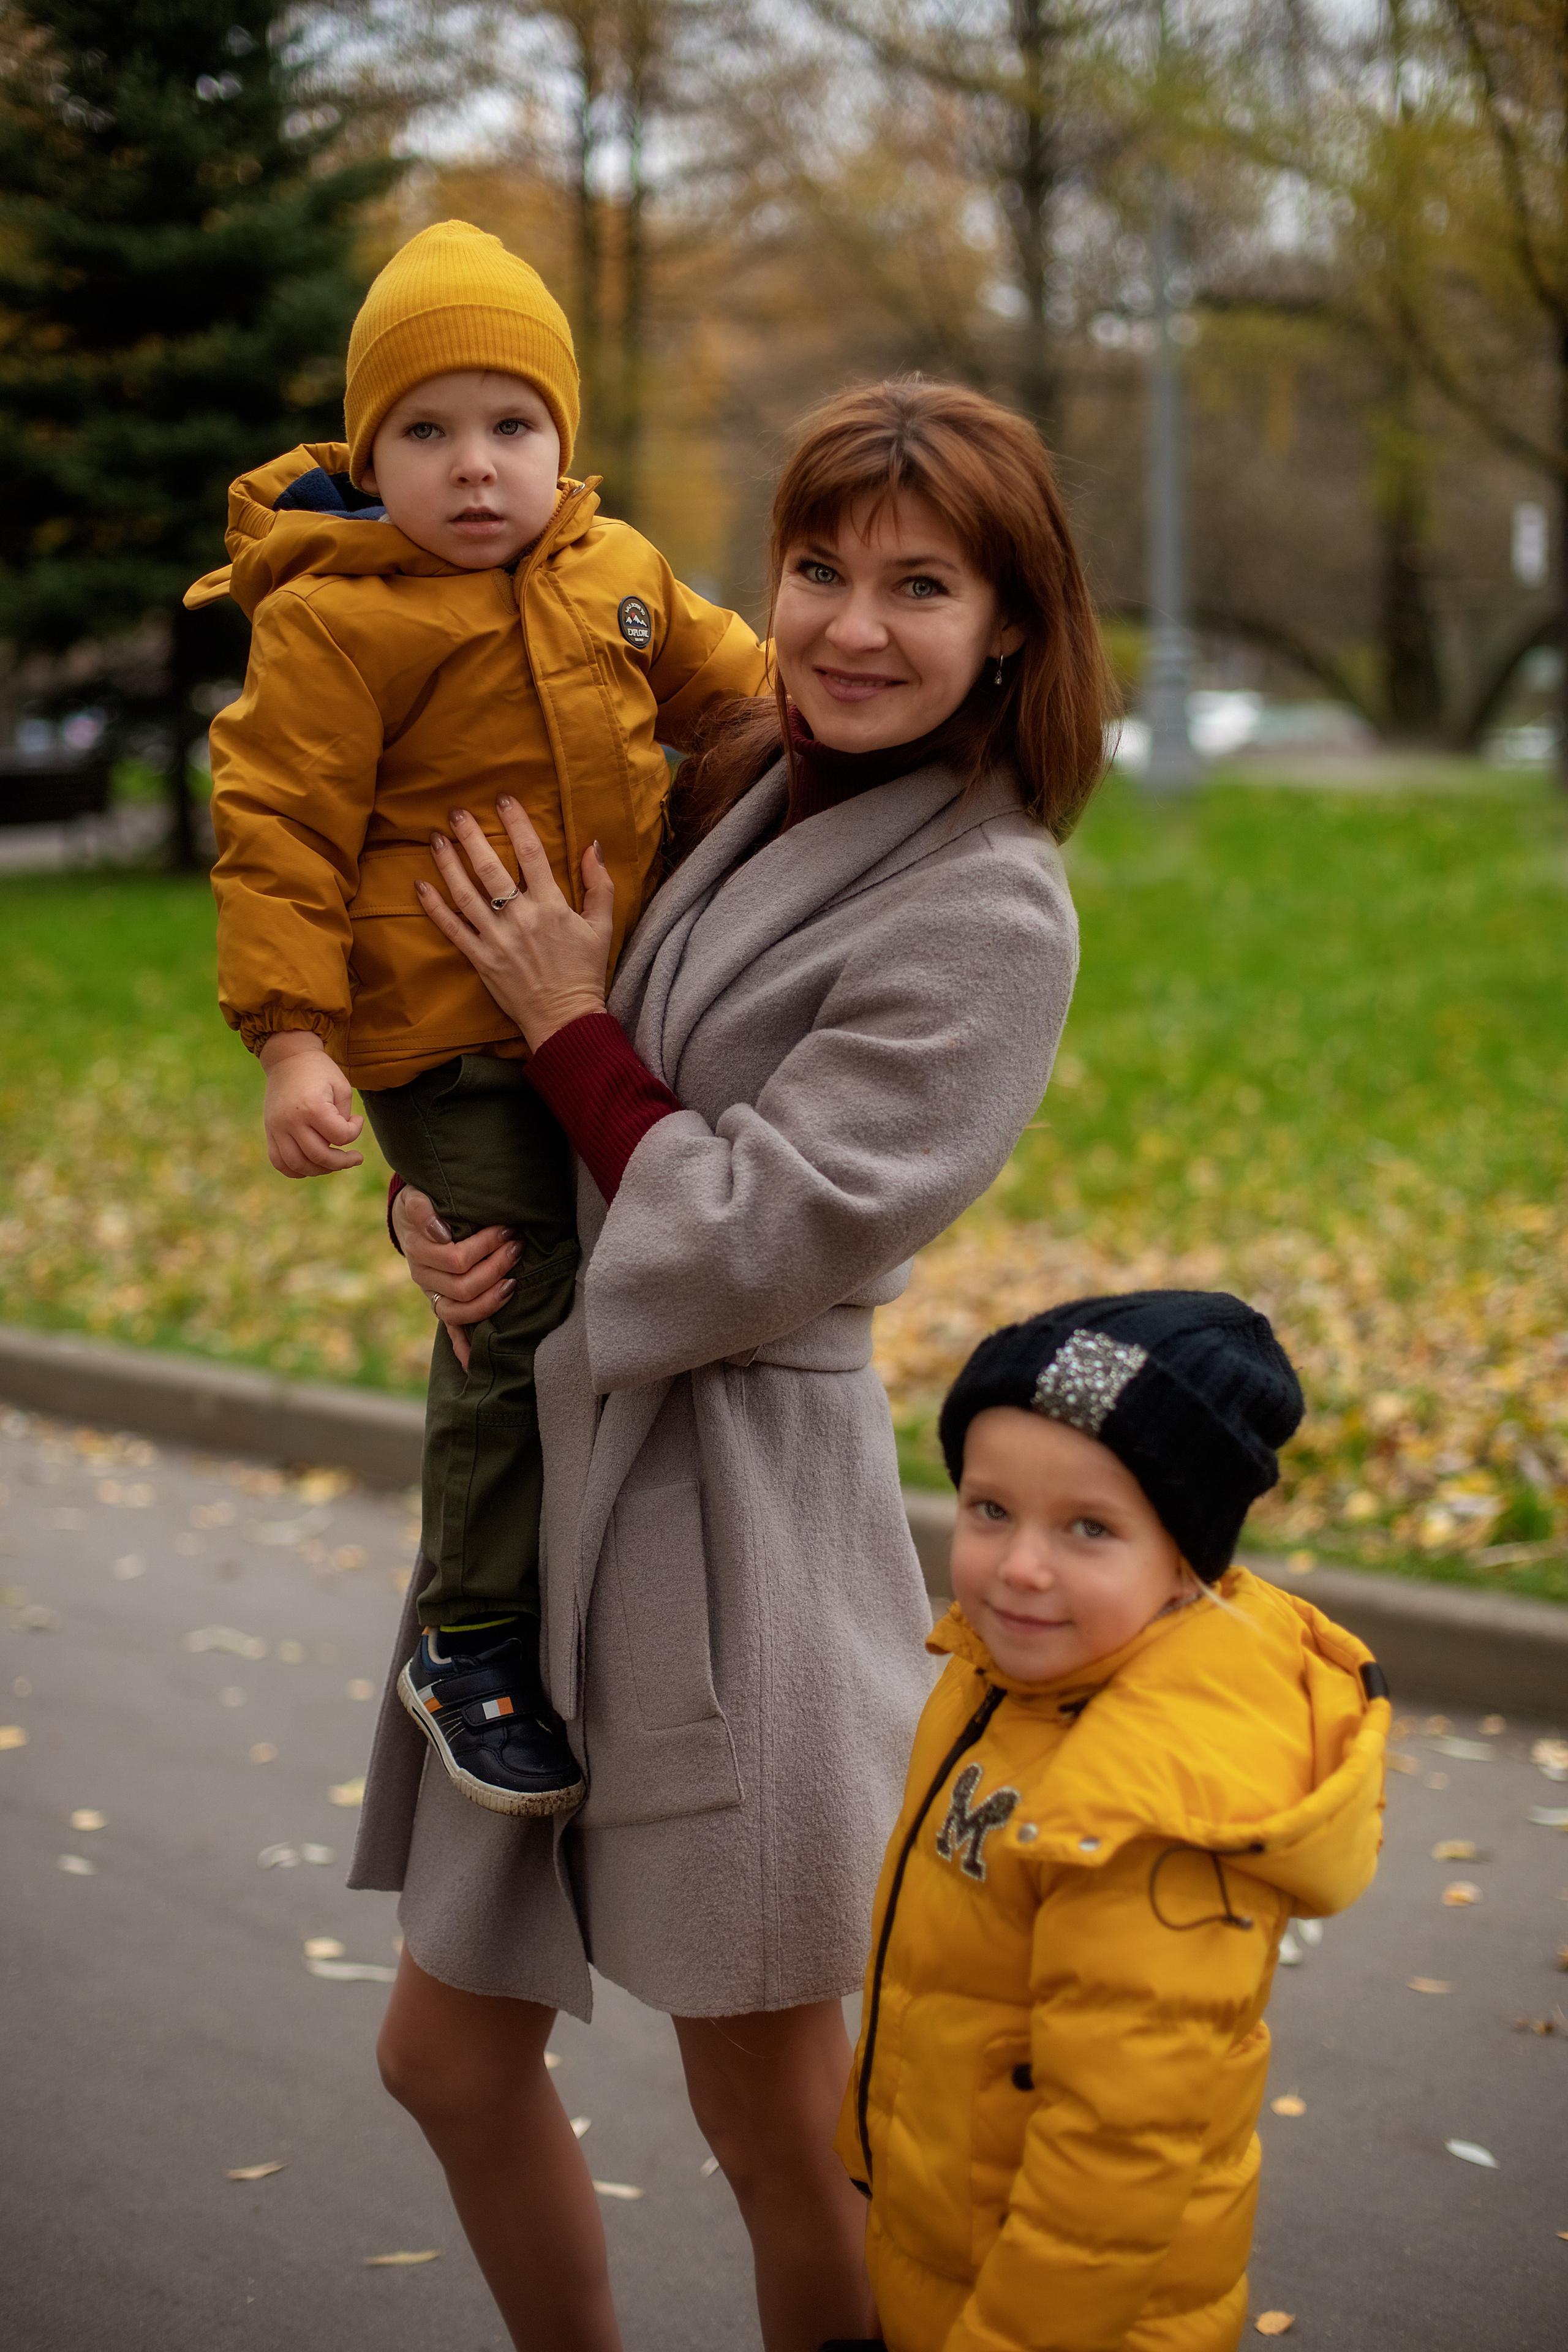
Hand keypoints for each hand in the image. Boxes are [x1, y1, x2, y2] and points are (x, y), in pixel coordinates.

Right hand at [259, 1033, 363, 1176]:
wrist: (287, 1058)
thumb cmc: (320, 1071)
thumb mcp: (341, 1087)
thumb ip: (343, 1117)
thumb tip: (339, 1142)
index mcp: (312, 1107)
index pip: (340, 1136)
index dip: (355, 1132)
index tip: (356, 1120)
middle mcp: (291, 1121)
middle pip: (319, 1156)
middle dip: (342, 1162)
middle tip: (354, 1158)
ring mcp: (277, 1128)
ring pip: (298, 1165)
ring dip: (320, 1170)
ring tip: (334, 1163)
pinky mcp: (270, 1131)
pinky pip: (279, 1161)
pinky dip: (295, 1170)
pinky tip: (311, 1165)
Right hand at [392, 1184, 520, 1373]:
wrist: (411, 1218)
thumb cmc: (421, 1204)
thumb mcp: (415, 1197)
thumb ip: (421, 1209)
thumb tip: (440, 1232)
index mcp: (419, 1251)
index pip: (456, 1258)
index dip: (485, 1246)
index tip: (508, 1229)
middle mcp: (424, 1278)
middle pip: (463, 1286)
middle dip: (496, 1268)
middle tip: (517, 1247)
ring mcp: (433, 1295)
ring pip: (460, 1312)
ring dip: (491, 1301)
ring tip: (514, 1281)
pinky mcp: (441, 1304)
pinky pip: (450, 1331)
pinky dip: (461, 1348)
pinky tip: (473, 1363)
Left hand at [416, 797, 613, 1052]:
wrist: (566, 1021)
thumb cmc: (585, 972)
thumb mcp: (602, 927)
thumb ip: (598, 885)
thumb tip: (592, 846)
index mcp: (552, 906)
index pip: (532, 853)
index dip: (517, 822)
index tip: (503, 799)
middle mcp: (521, 919)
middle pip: (490, 868)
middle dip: (471, 836)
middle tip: (456, 812)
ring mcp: (497, 940)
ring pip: (465, 894)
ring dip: (447, 864)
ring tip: (435, 839)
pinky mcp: (481, 960)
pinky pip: (452, 930)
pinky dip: (434, 908)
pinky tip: (420, 885)